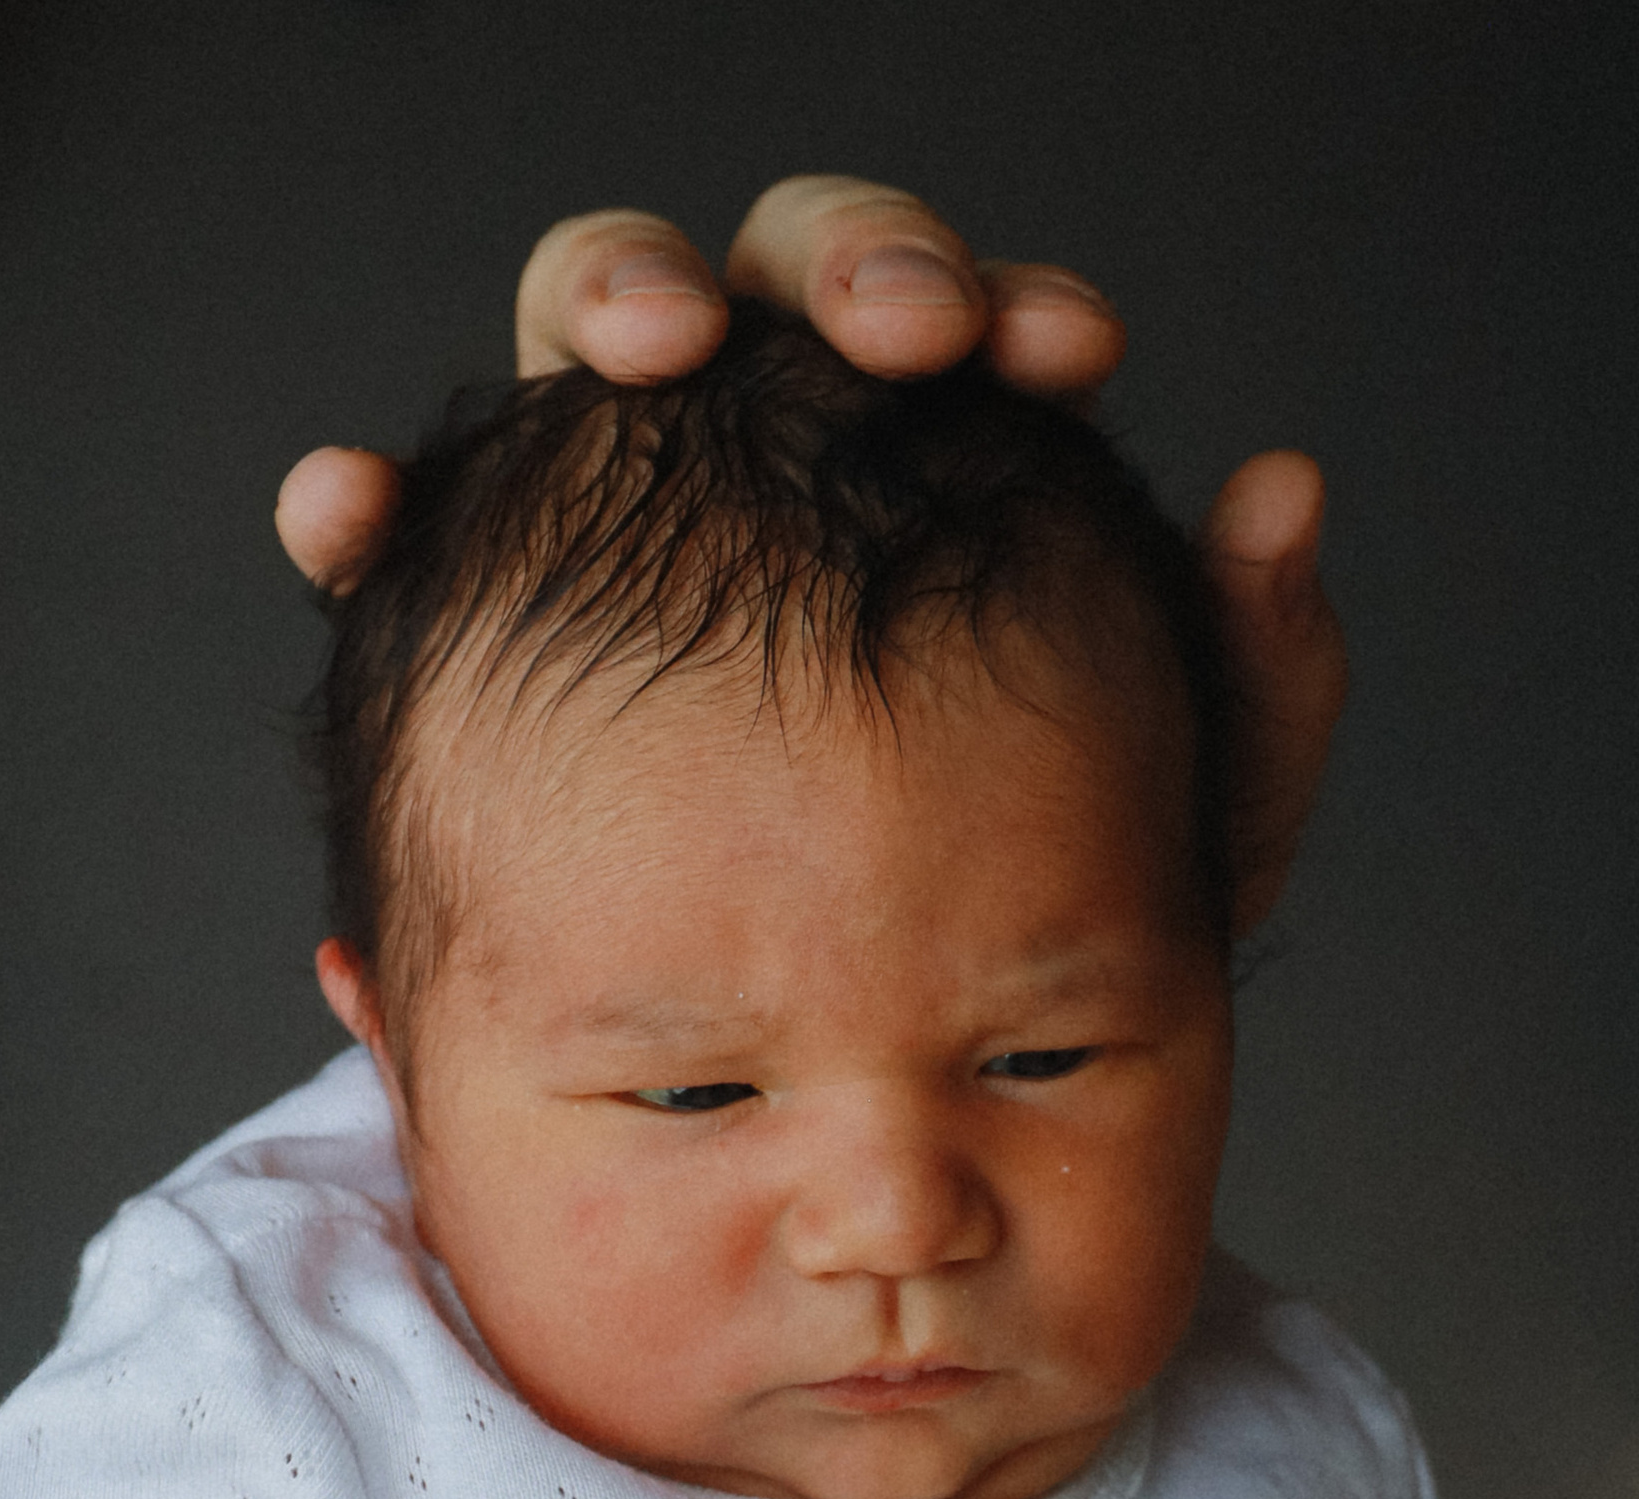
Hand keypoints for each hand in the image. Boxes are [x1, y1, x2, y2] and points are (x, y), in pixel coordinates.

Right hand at [272, 178, 1344, 933]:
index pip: (940, 323)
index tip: (1057, 350)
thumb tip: (1287, 494)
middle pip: (771, 281)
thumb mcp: (1177, 828)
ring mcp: (626, 528)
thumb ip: (1253, 678)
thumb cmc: (1038, 923)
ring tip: (639, 345)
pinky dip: (377, 511)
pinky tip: (351, 515)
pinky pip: (417, 549)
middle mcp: (767, 451)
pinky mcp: (501, 631)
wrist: (889, 1088)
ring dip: (610, 293)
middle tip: (890, 332)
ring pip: (591, 333)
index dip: (990, 303)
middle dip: (825, 270)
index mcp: (926, 464)